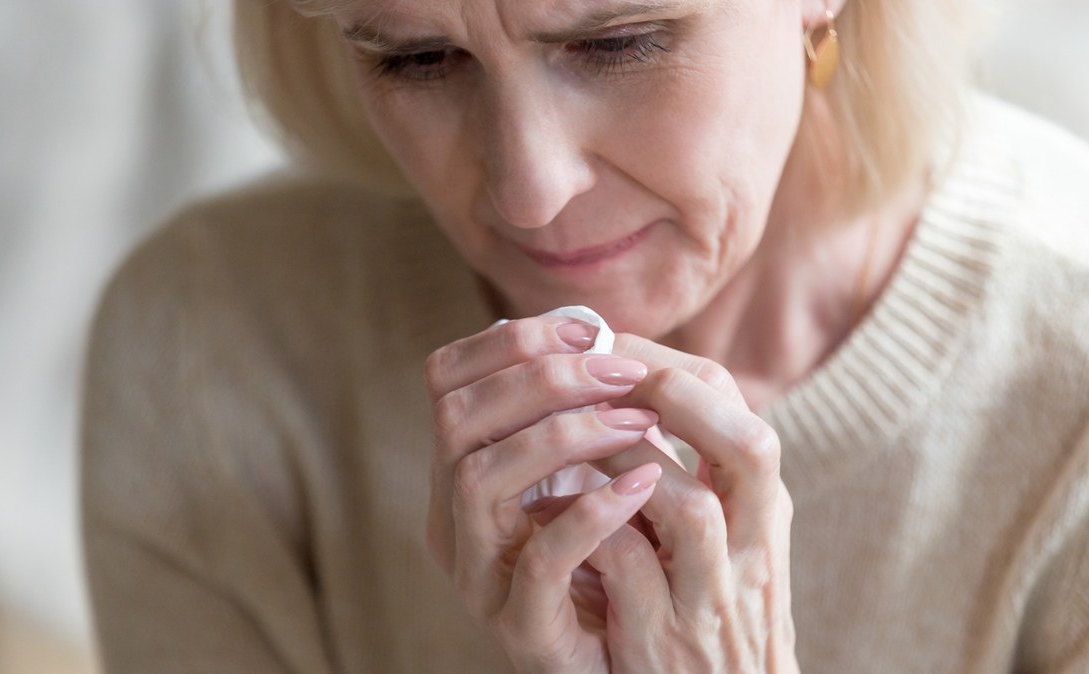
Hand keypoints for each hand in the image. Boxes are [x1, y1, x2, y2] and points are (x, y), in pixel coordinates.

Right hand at [424, 316, 664, 671]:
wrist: (627, 661)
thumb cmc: (615, 559)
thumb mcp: (587, 474)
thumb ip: (576, 414)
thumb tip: (599, 330)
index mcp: (461, 473)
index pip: (446, 379)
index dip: (510, 341)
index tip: (587, 329)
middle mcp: (455, 521)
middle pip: (457, 418)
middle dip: (543, 377)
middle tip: (623, 371)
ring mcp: (480, 577)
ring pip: (480, 478)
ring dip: (565, 432)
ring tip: (641, 420)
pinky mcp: (522, 628)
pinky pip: (538, 559)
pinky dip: (590, 510)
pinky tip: (643, 482)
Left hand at [583, 334, 798, 672]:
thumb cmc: (710, 616)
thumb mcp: (726, 542)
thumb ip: (697, 477)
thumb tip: (640, 395)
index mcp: (767, 517)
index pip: (750, 422)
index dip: (685, 374)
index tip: (619, 349)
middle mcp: (753, 551)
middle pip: (750, 447)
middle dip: (674, 396)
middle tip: (601, 373)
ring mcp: (709, 597)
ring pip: (686, 506)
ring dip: (622, 458)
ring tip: (571, 433)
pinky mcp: (660, 637)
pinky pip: (624, 565)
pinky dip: (586, 522)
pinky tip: (548, 502)